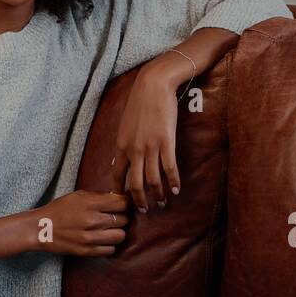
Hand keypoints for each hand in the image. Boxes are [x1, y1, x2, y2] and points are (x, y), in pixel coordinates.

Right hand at [29, 190, 129, 256]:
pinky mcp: (87, 251)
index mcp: (90, 203)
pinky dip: (109, 245)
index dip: (125, 203)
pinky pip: (111, 250)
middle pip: (124, 219)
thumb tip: (118, 198)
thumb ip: (98, 197)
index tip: (122, 204)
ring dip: (117, 232)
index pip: (122, 203)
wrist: (41, 228)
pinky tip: (103, 240)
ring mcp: (90, 238)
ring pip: (121, 236)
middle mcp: (92, 221)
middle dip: (121, 217)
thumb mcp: (77, 196)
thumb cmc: (59, 209)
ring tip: (110, 229)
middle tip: (115, 217)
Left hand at [109, 58, 184, 212]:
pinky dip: (173, 182)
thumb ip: (124, 143)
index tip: (125, 202)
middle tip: (144, 211)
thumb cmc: (139, 103)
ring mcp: (150, 147)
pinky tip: (177, 189)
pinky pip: (169, 168)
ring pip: (153, 180)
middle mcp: (134, 150)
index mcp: (121, 146)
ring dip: (158, 195)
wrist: (153, 86)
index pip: (118, 176)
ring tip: (162, 203)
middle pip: (135, 184)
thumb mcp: (124, 125)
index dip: (121, 192)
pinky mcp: (166, 142)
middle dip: (140, 200)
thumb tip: (121, 158)